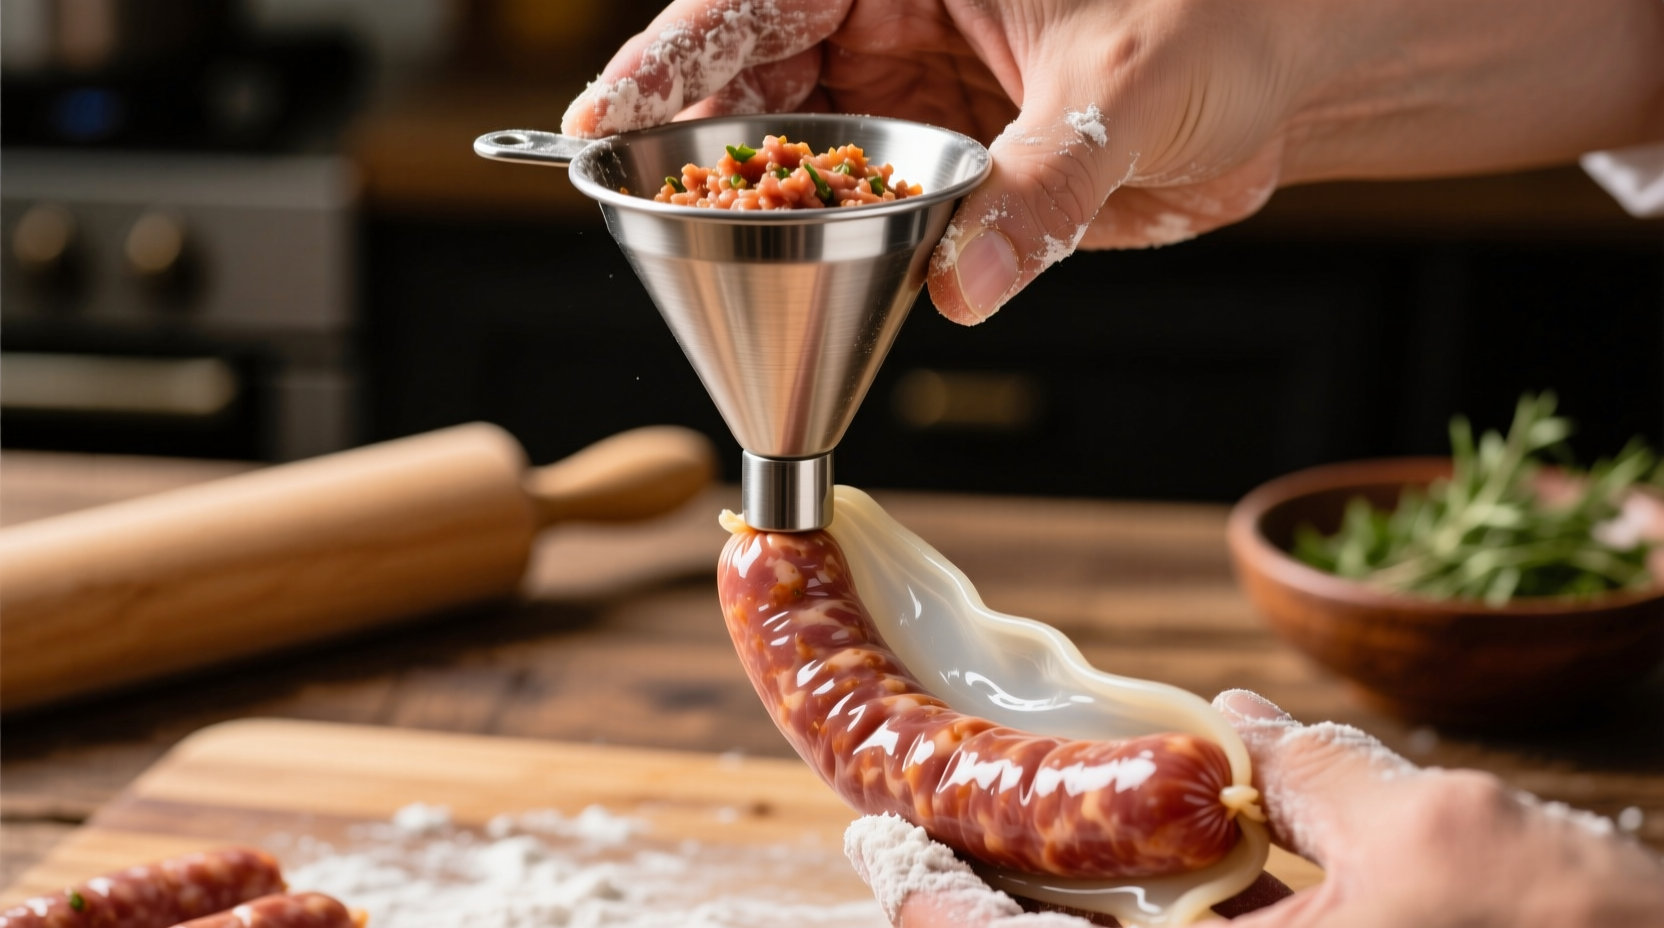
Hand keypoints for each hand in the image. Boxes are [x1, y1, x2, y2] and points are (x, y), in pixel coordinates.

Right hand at [562, 0, 1663, 323]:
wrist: (1279, 80)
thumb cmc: (1218, 24)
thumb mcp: (1128, 81)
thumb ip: (1044, 181)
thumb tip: (963, 282)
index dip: (668, 57)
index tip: (601, 118)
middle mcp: (891, 28)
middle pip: (752, 83)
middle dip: (697, 148)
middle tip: (651, 215)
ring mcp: (908, 105)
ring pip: (797, 162)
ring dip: (759, 216)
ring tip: (717, 268)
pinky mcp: (937, 176)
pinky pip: (860, 223)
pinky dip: (831, 263)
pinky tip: (802, 298)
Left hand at [843, 689, 1663, 927]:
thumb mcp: (1422, 835)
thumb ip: (1312, 773)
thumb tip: (1243, 723)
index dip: (933, 906)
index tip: (889, 846)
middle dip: (993, 903)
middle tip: (947, 824)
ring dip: (1074, 911)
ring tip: (1035, 826)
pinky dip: (1164, 925)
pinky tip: (1171, 868)